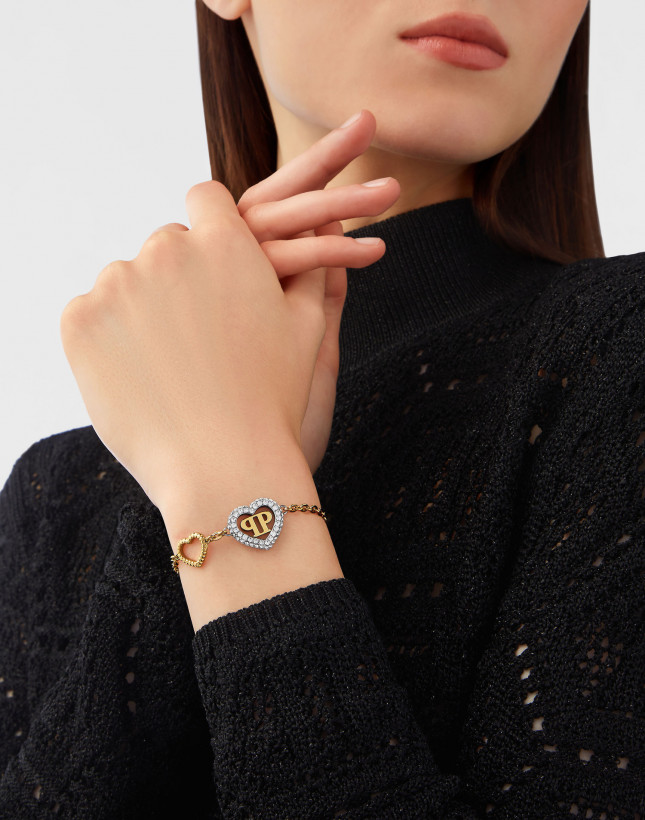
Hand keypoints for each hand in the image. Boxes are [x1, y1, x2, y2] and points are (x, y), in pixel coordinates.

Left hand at [59, 109, 398, 512]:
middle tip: (198, 334)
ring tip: (171, 365)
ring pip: (126, 280)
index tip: (214, 268)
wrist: (224, 467)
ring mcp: (116, 286)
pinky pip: (90, 312)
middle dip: (179, 276)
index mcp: (225, 243)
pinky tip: (141, 374)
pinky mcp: (79, 323)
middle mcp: (167, 251)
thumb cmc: (272, 399)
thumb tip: (321, 216)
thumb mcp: (307, 327)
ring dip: (142, 306)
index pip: (206, 199)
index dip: (211, 231)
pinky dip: (109, 337)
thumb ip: (310, 264)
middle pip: (164, 244)